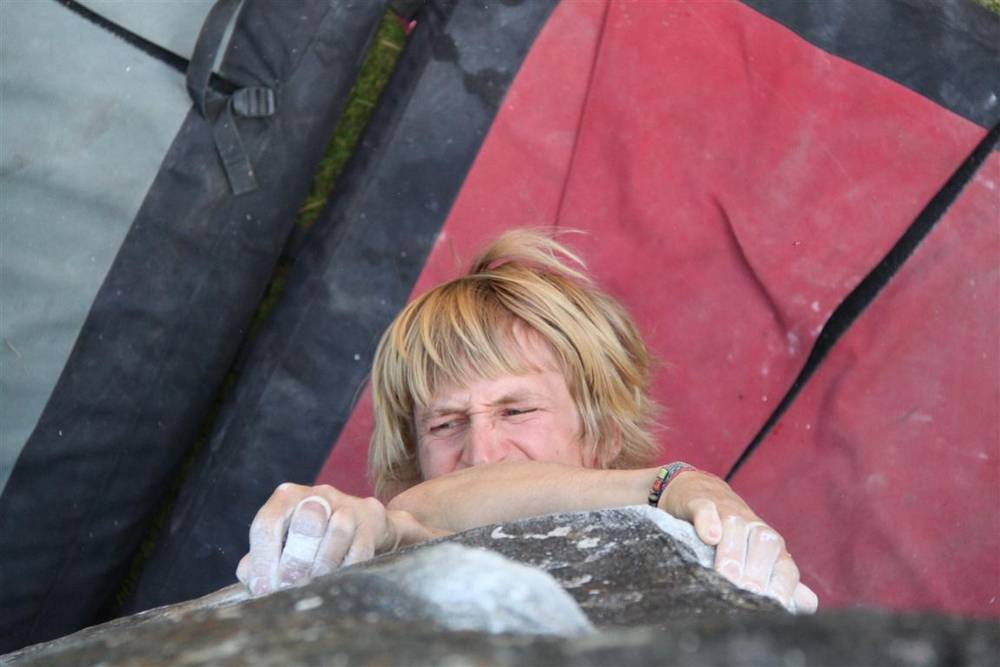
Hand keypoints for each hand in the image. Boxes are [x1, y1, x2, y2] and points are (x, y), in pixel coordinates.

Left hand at [236, 483, 397, 596]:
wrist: (364, 527)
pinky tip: (338, 580)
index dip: (263, 560)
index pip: (268, 523)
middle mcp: (317, 495)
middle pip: (305, 522)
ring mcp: (347, 504)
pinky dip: (348, 568)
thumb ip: (261, 561)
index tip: (264, 591)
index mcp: (287, 498)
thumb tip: (251, 580)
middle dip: (296, 560)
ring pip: (338, 531)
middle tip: (291, 587)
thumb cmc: (314, 540)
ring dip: (325, 564)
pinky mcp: (371, 519)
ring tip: (316, 583)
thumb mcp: (283, 545)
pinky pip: (361, 548)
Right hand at [660, 471, 818, 613]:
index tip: (773, 608)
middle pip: (766, 545)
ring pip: (737, 527)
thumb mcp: (755, 559)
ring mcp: (728, 512)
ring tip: (727, 576)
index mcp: (772, 547)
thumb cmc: (730, 537)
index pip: (786, 568)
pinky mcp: (700, 501)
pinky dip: (709, 521)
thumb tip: (808, 604)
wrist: (700, 492)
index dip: (782, 588)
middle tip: (748, 594)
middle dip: (758, 572)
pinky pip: (707, 508)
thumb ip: (779, 580)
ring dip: (733, 553)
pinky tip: (709, 537)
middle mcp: (754, 528)